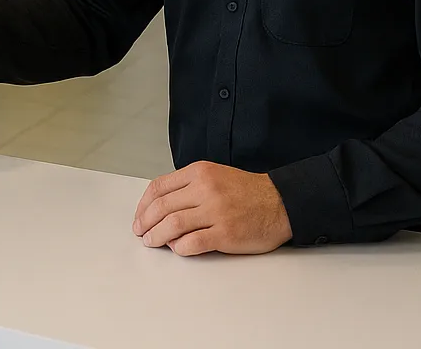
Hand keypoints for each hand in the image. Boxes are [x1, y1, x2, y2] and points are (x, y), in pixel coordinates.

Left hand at [132, 161, 291, 255]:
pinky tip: (177, 248)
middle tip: (141, 232)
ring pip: (172, 224)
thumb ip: (188, 187)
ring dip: (157, 236)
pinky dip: (180, 247)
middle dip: (145, 222)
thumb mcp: (214, 176)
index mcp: (199, 172)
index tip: (140, 216)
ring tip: (153, 242)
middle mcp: (205, 189)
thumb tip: (160, 208)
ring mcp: (216, 211)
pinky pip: (193, 243)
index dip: (143, 205)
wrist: (280, 202)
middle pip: (162, 207)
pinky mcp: (226, 233)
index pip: (159, 187)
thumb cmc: (247, 192)